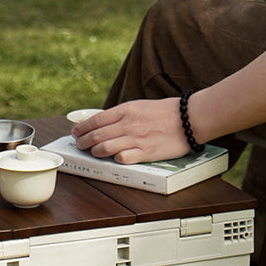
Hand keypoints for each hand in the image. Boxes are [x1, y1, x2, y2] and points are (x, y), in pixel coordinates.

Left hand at [70, 98, 189, 163]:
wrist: (190, 118)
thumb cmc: (167, 111)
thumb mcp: (140, 106)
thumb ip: (122, 114)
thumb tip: (104, 122)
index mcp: (127, 110)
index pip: (96, 119)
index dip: (82, 127)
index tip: (75, 132)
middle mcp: (128, 124)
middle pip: (97, 135)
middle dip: (83, 141)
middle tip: (79, 144)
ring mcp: (136, 139)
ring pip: (105, 148)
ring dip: (95, 151)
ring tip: (93, 152)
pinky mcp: (146, 153)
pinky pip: (123, 158)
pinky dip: (115, 159)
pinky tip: (114, 158)